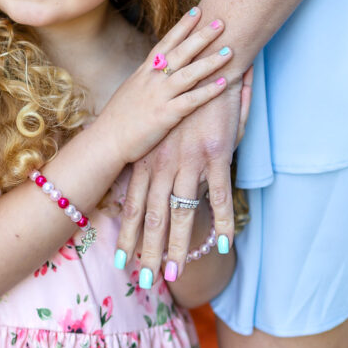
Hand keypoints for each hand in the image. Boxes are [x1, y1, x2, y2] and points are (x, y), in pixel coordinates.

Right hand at [96, 10, 233, 168]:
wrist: (106, 141)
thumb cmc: (118, 119)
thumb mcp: (131, 90)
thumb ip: (147, 78)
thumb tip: (157, 67)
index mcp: (144, 72)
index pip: (166, 43)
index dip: (182, 26)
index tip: (197, 11)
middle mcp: (152, 79)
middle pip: (180, 52)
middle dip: (201, 36)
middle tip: (220, 22)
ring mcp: (159, 96)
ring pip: (188, 73)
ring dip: (210, 61)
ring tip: (229, 50)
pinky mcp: (165, 115)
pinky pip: (191, 100)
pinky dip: (209, 91)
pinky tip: (225, 82)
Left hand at [116, 65, 252, 276]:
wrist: (206, 65)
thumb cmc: (184, 99)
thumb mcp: (162, 131)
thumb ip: (154, 161)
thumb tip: (141, 185)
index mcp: (148, 159)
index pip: (134, 207)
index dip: (128, 236)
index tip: (122, 262)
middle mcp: (163, 164)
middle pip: (152, 217)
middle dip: (147, 252)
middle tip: (144, 282)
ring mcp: (188, 161)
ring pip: (181, 214)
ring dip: (179, 248)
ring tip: (174, 275)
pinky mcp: (215, 156)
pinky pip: (219, 197)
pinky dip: (222, 223)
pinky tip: (225, 245)